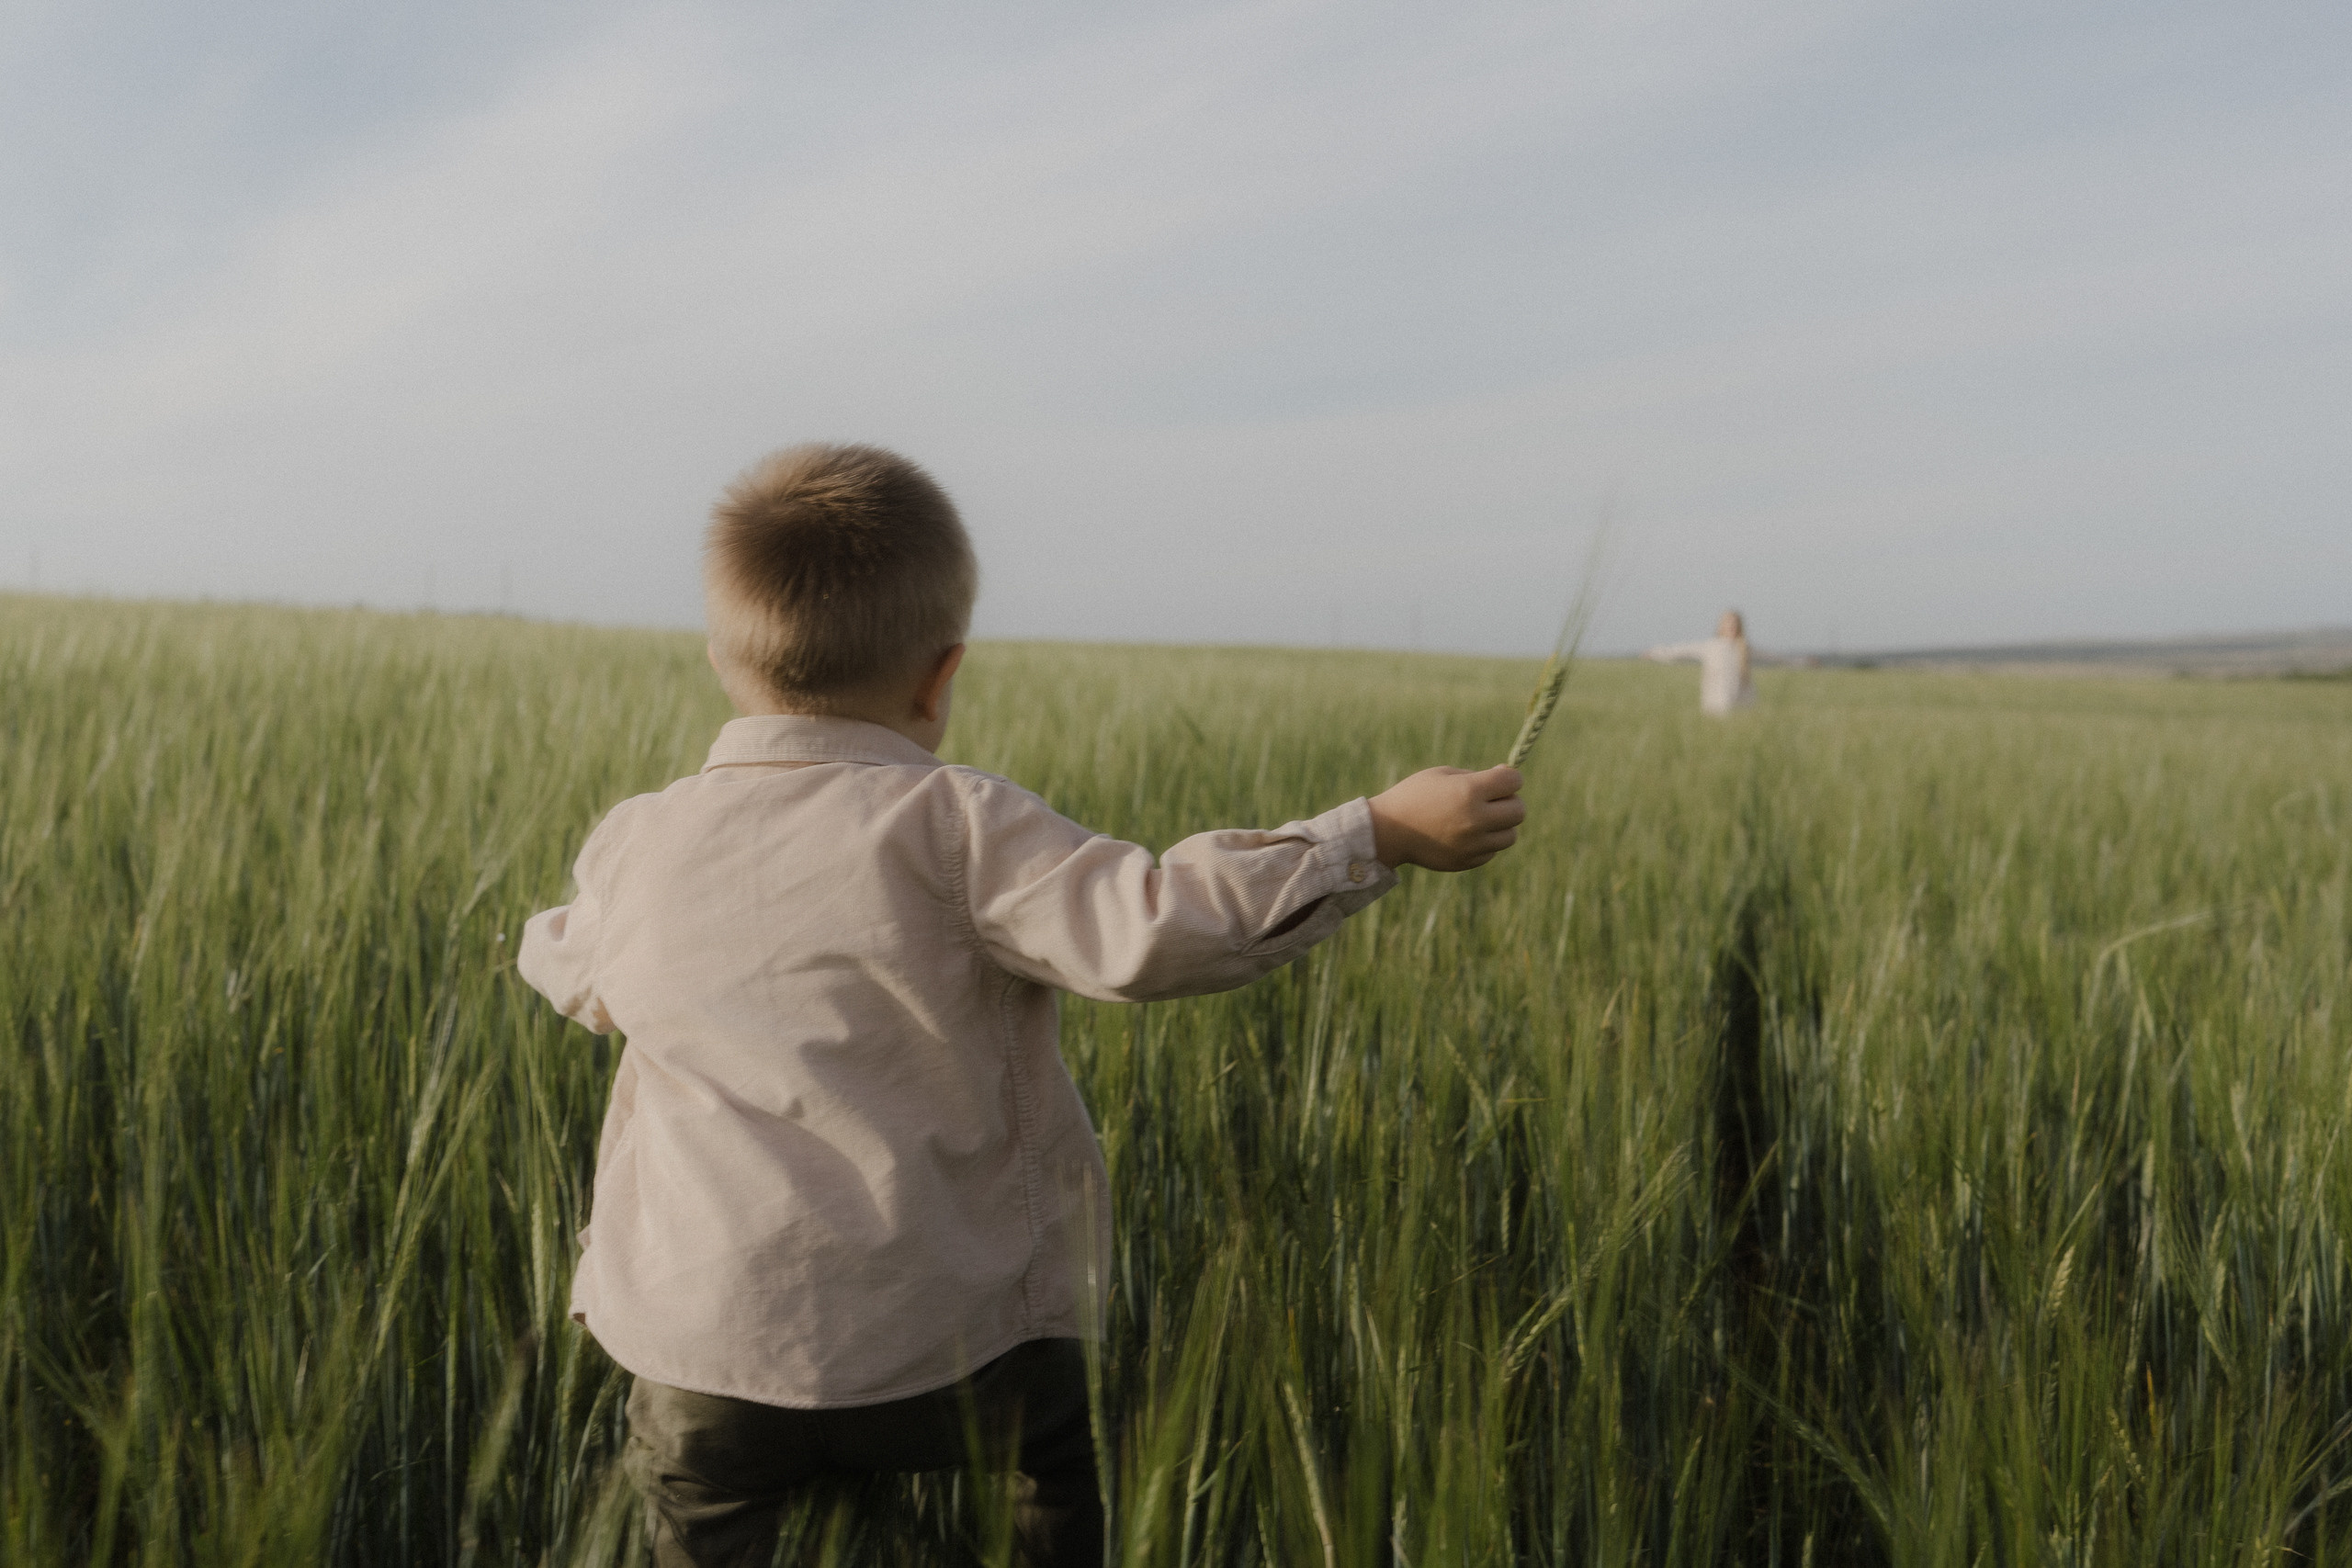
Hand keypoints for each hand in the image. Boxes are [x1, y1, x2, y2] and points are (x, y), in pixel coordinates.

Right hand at [1368, 765, 1525, 870]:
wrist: (1388, 830)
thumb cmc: (1415, 795)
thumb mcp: (1443, 775)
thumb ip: (1478, 777)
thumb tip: (1510, 782)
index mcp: (1469, 791)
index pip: (1513, 781)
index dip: (1510, 777)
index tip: (1499, 778)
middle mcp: (1475, 819)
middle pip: (1519, 810)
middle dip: (1510, 802)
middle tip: (1493, 800)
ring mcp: (1472, 844)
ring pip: (1511, 835)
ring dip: (1501, 825)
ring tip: (1481, 819)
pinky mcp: (1467, 861)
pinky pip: (1492, 851)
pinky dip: (1485, 842)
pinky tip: (1465, 834)